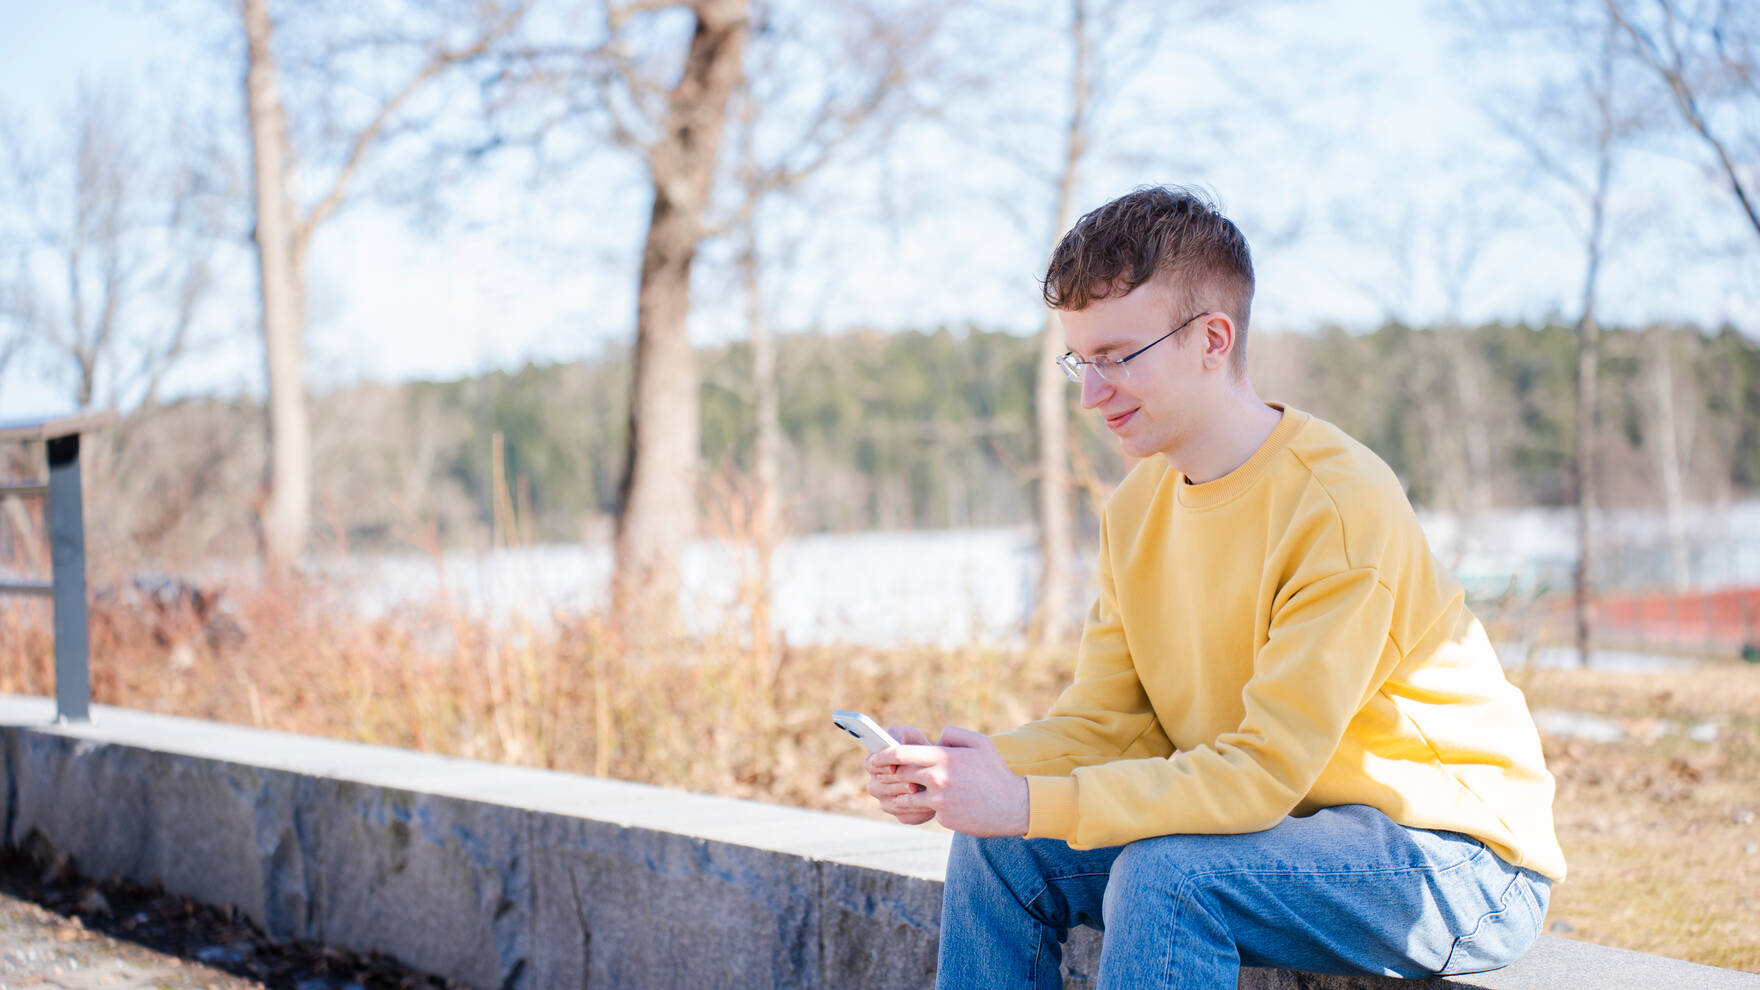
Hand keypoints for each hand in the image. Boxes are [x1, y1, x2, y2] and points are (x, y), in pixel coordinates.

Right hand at [866, 725, 934, 823]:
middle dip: (897, 783)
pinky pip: (905, 816)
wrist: (939, 770)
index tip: (894, 767)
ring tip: (923, 791)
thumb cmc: (921, 749)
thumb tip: (893, 742)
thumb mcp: (911, 736)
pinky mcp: (902, 815)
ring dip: (907, 797)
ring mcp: (887, 802)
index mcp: (875, 763)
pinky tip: (929, 804)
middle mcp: (876, 784)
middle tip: (913, 783)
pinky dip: (917, 810)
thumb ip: (899, 734)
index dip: (881, 766)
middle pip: (878, 787)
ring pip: (892, 803)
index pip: (870, 764)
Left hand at [886, 726, 1029, 837]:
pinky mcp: (944, 819)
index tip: (874, 758)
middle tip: (886, 776)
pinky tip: (944, 804)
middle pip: (900, 775)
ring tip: (909, 791)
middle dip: (891, 775)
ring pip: (908, 797)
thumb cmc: (995, 772)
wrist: (1014, 806)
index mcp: (943, 758)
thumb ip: (952, 734)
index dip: (882, 755)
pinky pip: (928, 810)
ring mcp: (940, 801)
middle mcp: (938, 779)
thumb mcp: (980, 743)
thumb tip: (934, 739)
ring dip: (904, 794)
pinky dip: (930, 807)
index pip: (901, 754)